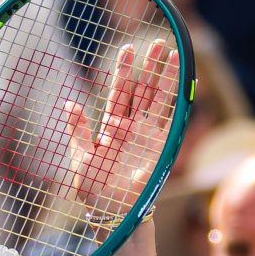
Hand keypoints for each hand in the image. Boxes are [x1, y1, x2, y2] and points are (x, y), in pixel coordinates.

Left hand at [65, 39, 179, 212]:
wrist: (113, 212)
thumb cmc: (94, 189)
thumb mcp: (81, 158)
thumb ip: (79, 131)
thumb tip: (70, 104)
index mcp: (112, 127)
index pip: (120, 92)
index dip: (124, 71)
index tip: (128, 48)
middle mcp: (132, 127)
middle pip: (143, 89)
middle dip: (150, 67)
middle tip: (157, 43)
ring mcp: (148, 135)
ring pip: (159, 99)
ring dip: (166, 77)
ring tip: (173, 53)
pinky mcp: (162, 146)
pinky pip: (172, 119)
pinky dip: (179, 101)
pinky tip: (184, 82)